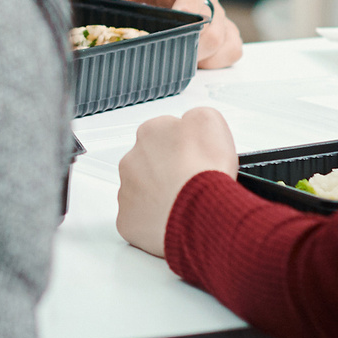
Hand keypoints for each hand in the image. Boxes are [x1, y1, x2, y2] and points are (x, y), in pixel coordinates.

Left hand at [86, 0, 243, 68]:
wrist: (139, 2)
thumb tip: (78, 18)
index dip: (191, 1)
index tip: (177, 21)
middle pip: (214, 19)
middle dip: (193, 42)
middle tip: (170, 55)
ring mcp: (215, 13)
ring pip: (225, 37)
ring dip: (203, 56)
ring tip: (177, 61)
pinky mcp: (221, 34)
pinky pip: (232, 50)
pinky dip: (216, 61)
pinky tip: (194, 64)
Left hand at [113, 106, 240, 255]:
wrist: (201, 210)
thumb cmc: (206, 170)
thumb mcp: (210, 120)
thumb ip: (193, 117)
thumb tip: (189, 123)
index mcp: (150, 132)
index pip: (165, 134)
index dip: (185, 147)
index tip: (195, 158)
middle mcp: (132, 159)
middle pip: (150, 162)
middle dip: (168, 171)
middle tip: (191, 182)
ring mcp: (127, 191)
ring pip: (143, 191)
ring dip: (160, 195)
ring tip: (185, 202)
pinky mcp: (127, 219)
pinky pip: (139, 218)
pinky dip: (155, 220)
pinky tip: (173, 219)